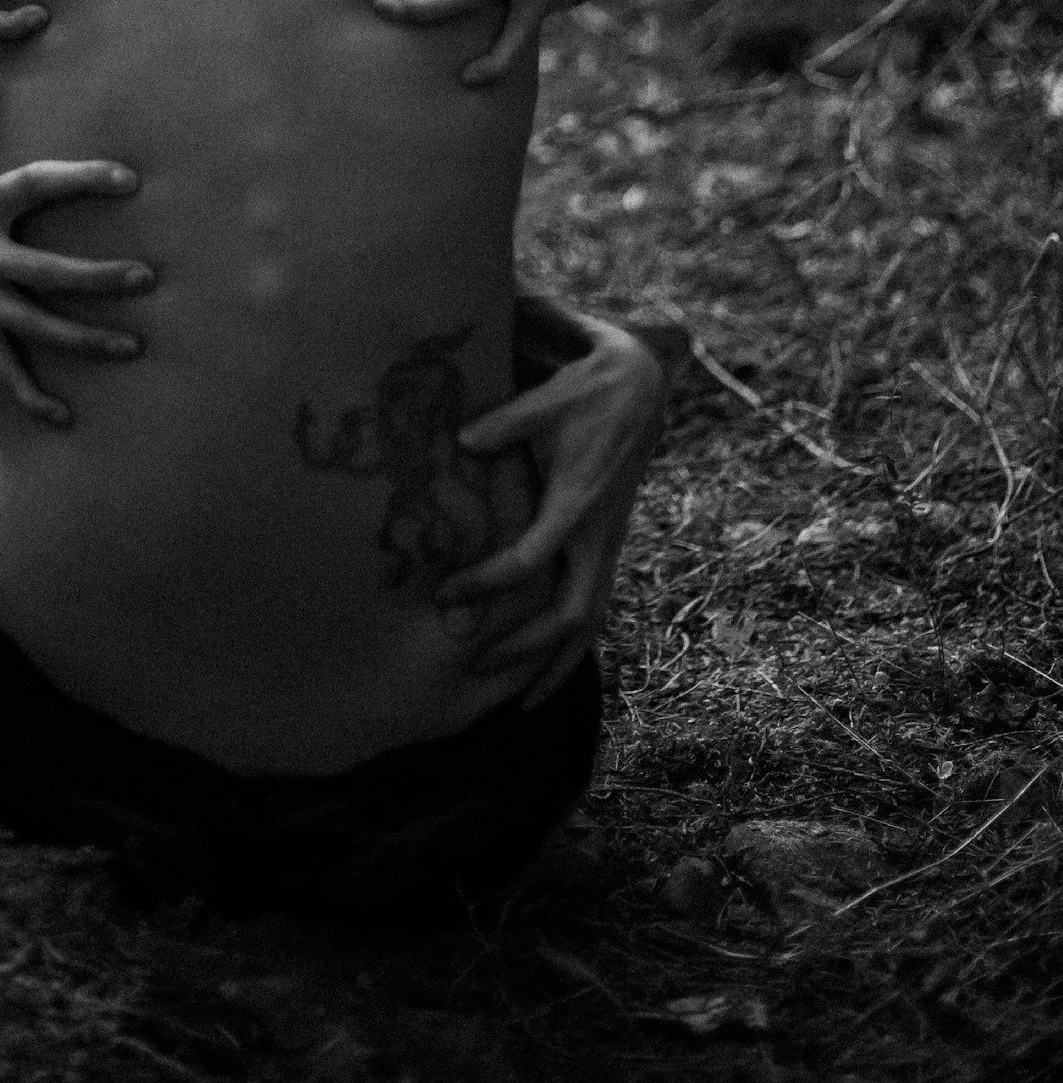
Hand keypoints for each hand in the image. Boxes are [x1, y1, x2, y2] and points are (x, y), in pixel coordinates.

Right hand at [0, 50, 150, 424]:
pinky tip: (68, 418)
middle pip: (43, 269)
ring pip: (34, 325)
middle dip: (95, 277)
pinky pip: (4, 369)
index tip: (131, 178)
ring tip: (134, 345)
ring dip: (82, 339)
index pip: (38, 186)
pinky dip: (32, 397)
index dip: (81, 180)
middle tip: (148, 277)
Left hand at [441, 318, 667, 706]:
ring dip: (553, 663)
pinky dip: (573, 645)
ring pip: (590, 623)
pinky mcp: (610, 543)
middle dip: (524, 649)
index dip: (486, 583)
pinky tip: (547, 670)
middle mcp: (599, 534)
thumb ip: (504, 423)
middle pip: (570, 616)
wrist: (642, 384)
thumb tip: (462, 441)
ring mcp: (610, 543)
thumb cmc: (588, 390)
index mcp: (578, 503)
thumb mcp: (547, 399)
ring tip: (515, 702)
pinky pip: (596, 608)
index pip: (530, 561)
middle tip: (471, 666)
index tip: (444, 594)